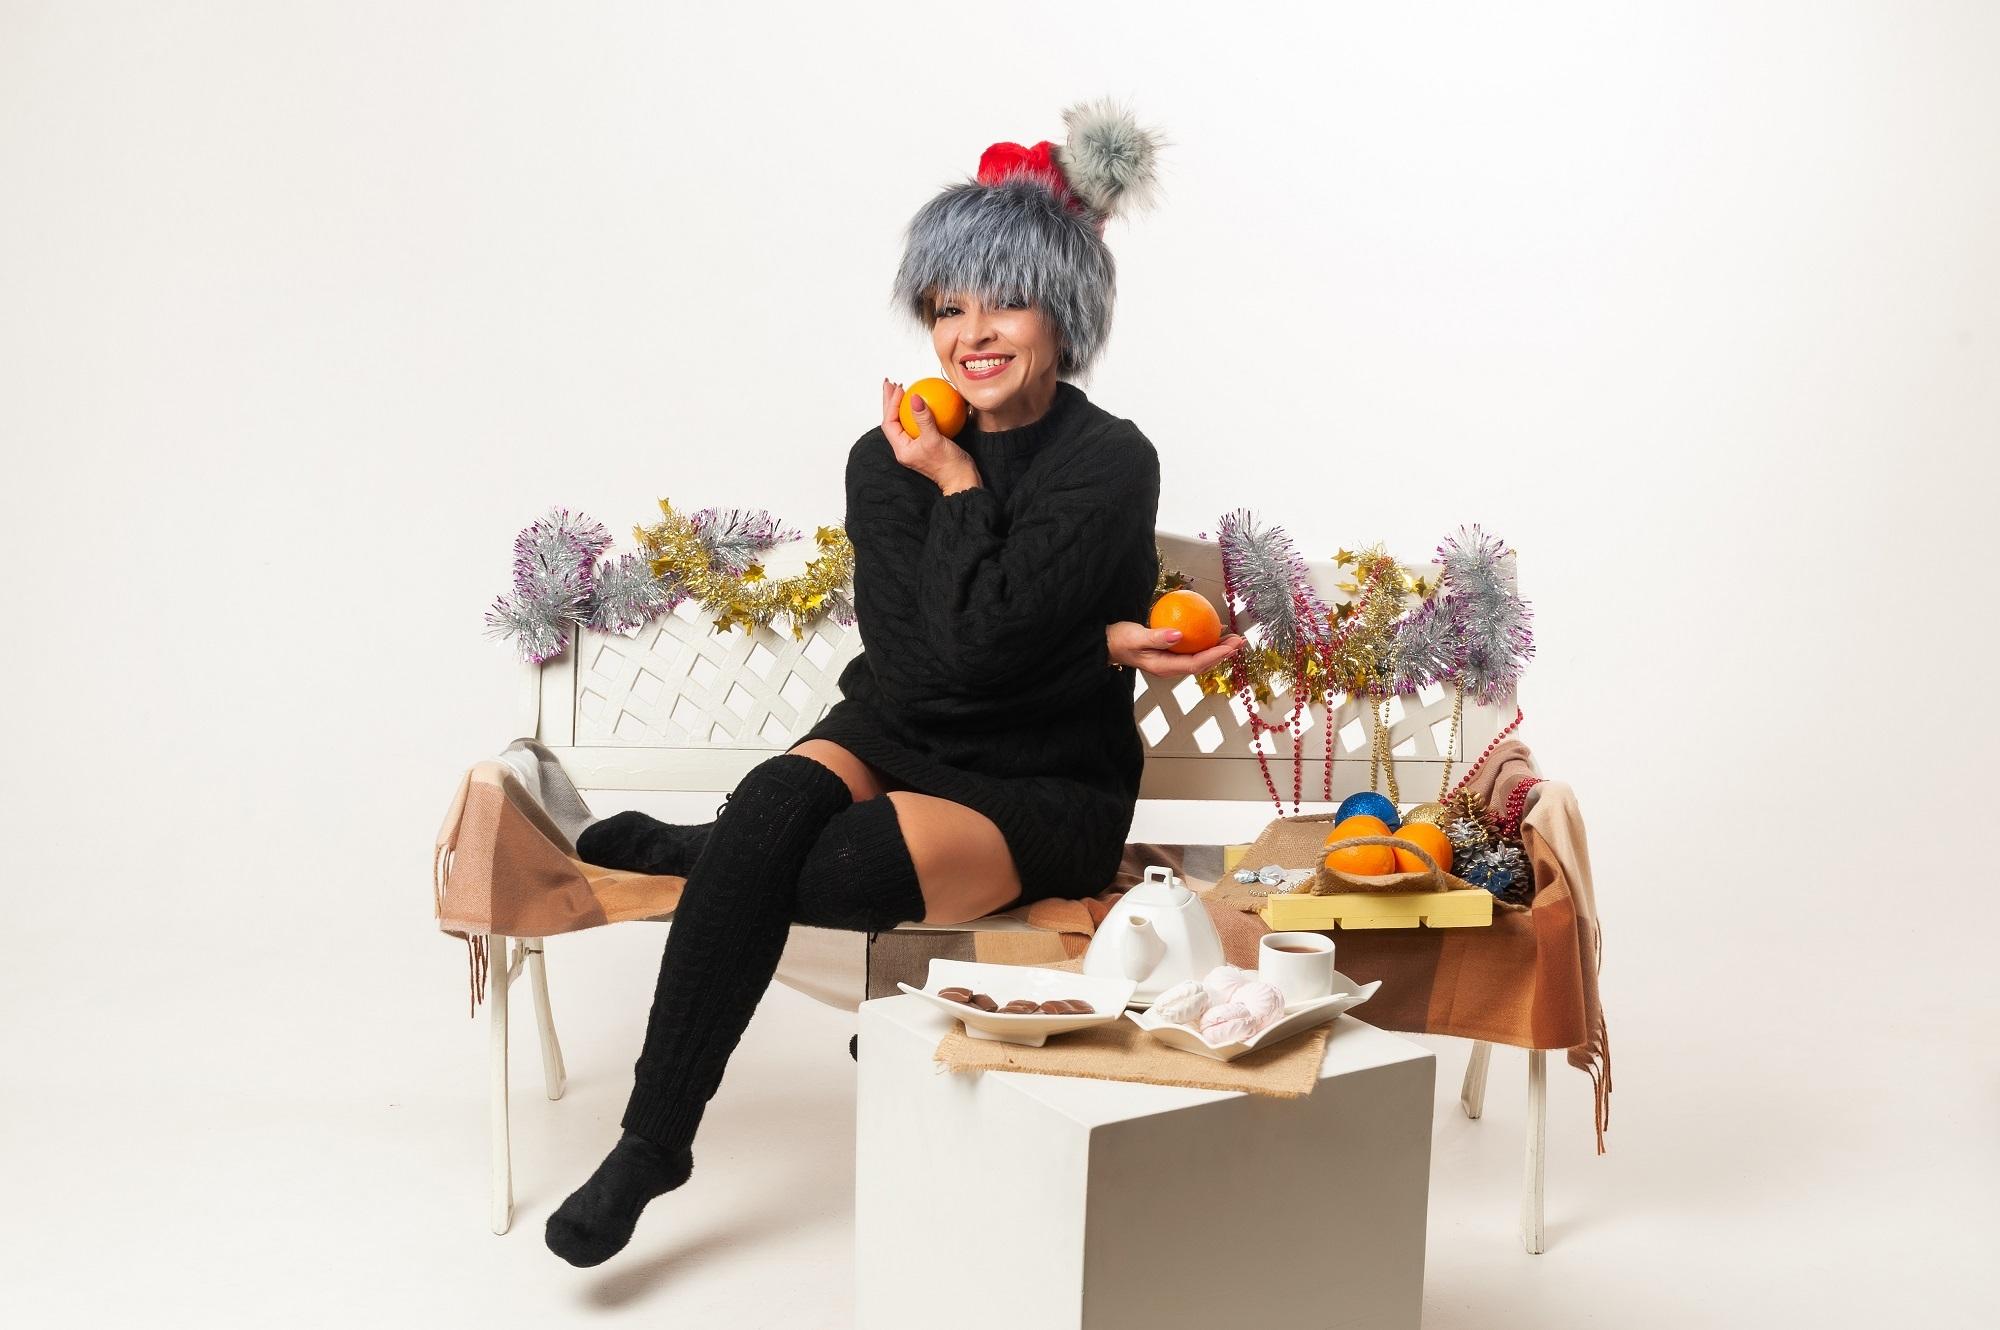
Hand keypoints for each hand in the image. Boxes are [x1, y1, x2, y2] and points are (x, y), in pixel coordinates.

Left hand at [882, 378, 979, 492]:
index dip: (891, 404)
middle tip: (890, 383)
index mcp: (902, 449)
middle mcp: (905, 448)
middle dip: (890, 402)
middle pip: (892, 421)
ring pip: (902, 422)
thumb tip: (914, 398)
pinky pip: (916, 425)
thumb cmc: (948, 464)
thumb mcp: (935, 440)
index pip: (889, 423)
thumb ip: (923, 419)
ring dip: (900, 405)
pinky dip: (916, 412)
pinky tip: (923, 402)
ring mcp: (914, 446)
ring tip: (901, 390)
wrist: (961, 479)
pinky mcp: (925, 444)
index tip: (899, 389)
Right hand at [1107, 621, 1246, 677]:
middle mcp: (1170, 668)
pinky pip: (1193, 650)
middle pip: (1202, 663)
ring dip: (1217, 649)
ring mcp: (1170, 662)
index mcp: (1164, 667)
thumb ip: (1156, 637)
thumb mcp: (1136, 636)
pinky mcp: (1170, 655)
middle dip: (1222, 654)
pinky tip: (1212, 632)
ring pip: (1199, 658)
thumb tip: (1179, 635)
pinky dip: (1205, 643)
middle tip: (1239, 641)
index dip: (1214, 656)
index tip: (1230, 647)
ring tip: (1233, 639)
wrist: (1108, 644)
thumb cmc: (1119, 639)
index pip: (1195, 664)